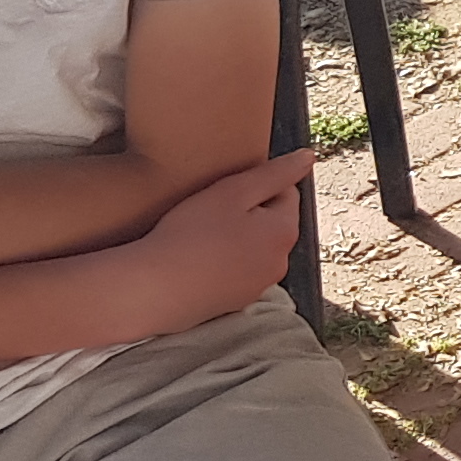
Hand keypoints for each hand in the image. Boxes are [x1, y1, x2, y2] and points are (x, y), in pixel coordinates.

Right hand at [121, 151, 311, 326]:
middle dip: (246, 214)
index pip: (285, 193)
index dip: (253, 187)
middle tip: (210, 213)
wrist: (152, 289)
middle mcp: (280, 263)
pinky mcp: (234, 303)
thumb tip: (308, 158)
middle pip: (270, 223)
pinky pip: (234, 272)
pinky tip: (196, 260)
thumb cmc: (190, 235)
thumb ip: (275, 173)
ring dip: (234, 239)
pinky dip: (221, 263)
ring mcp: (257, 287)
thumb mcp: (233, 191)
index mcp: (284, 233)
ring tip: (200, 237)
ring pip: (252, 248)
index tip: (225, 194)